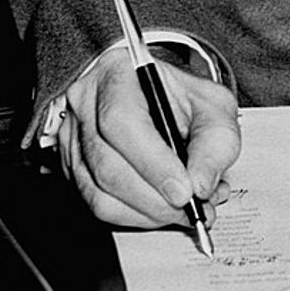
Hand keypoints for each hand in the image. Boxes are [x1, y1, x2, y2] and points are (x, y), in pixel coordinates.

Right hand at [55, 45, 240, 228]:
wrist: (164, 99)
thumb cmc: (184, 98)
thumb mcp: (215, 107)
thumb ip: (217, 142)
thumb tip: (201, 185)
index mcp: (118, 74)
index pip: (122, 121)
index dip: (153, 162)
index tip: (184, 190)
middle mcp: (85, 103)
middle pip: (107, 164)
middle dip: (154, 198)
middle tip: (190, 208)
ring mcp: (72, 137)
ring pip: (98, 193)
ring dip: (146, 213)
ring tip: (183, 210)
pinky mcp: (72, 167)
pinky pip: (95, 205)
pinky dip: (134, 216)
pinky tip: (162, 208)